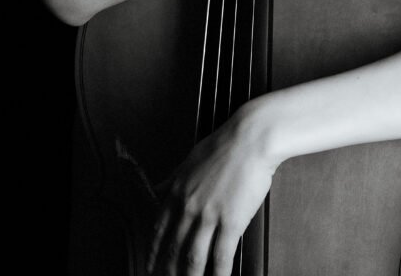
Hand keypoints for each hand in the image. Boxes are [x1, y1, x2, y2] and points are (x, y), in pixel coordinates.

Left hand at [146, 108, 280, 275]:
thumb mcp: (189, 160)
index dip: (153, 253)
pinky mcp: (232, 222)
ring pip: (194, 258)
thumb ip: (172, 179)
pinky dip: (219, 274)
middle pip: (173, 249)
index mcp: (176, 193)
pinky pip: (222, 256)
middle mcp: (188, 208)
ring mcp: (209, 216)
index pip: (158, 231)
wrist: (250, 139)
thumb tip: (158, 188)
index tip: (150, 266)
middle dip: (169, 271)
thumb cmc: (224, 145)